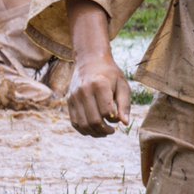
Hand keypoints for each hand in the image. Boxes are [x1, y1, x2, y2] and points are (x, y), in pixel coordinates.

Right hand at [66, 0, 129, 136]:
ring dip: (94, 132)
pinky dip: (84, 130)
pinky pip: (74, 122)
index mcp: (99, 85)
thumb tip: (124, 123)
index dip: (114, 120)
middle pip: (93, 120)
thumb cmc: (110, 74)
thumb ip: (124, 105)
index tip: (118, 118)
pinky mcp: (69, 100)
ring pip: (83, 124)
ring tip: (103, 132)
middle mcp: (84, 90)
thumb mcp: (122, 85)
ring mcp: (74, 96)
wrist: (89, 60)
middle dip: (105, 130)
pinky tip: (93, 129)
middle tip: (112, 130)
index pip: (106, 112)